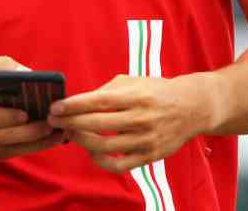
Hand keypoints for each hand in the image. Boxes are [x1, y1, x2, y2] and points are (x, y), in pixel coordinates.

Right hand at [0, 54, 63, 162]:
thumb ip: (2, 65)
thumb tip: (30, 74)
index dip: (6, 117)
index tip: (27, 113)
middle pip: (0, 138)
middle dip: (30, 133)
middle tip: (53, 125)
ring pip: (3, 151)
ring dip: (32, 145)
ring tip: (56, 136)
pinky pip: (0, 156)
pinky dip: (21, 151)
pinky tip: (41, 143)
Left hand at [47, 73, 218, 173]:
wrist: (193, 107)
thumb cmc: (157, 91)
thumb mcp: (135, 82)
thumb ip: (107, 91)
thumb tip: (76, 102)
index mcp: (138, 95)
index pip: (99, 101)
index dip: (74, 105)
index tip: (55, 107)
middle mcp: (142, 117)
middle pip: (97, 124)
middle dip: (70, 122)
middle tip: (54, 120)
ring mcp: (146, 139)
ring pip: (104, 146)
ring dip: (81, 140)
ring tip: (70, 133)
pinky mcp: (150, 156)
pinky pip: (118, 165)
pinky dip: (100, 161)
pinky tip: (92, 151)